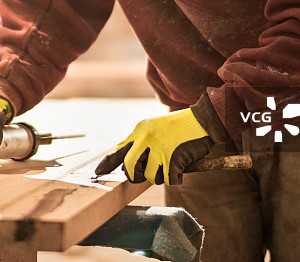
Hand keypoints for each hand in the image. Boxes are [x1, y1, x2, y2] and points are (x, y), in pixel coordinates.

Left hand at [94, 108, 212, 184]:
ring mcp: (159, 148)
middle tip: (145, 174)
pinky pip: (168, 179)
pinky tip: (180, 167)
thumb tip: (126, 163)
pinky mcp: (174, 157)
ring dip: (160, 175)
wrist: (202, 120)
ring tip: (169, 164)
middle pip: (130, 167)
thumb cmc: (178, 127)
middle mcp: (146, 138)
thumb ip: (140, 141)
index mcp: (140, 130)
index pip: (119, 149)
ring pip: (150, 176)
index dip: (108, 163)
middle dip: (135, 176)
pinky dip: (175, 177)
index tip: (97, 173)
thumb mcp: (154, 128)